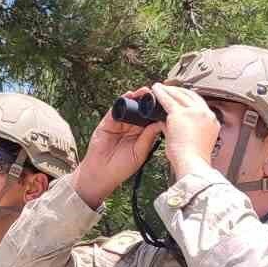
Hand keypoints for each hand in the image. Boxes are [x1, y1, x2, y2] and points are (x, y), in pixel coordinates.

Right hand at [71, 89, 162, 208]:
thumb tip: (160, 123)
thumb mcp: (140, 152)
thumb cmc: (121, 168)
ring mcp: (119, 124)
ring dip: (136, 98)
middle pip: (141, 111)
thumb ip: (148, 137)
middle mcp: (131, 128)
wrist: (102, 174)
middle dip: (147, 101)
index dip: (156, 111)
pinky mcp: (107, 123)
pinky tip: (129, 96)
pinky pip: (115, 109)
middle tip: (156, 93)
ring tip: (144, 92)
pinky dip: (122, 101)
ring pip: (129, 108)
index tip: (166, 103)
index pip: (150, 120)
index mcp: (141, 135)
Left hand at [152, 83, 219, 179]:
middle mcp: (205, 114)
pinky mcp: (180, 114)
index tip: (181, 97)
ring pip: (180, 95)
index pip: (200, 105)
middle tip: (169, 89)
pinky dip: (161, 93)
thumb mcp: (194, 141)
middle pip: (191, 96)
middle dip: (179, 91)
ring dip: (170, 89)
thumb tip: (170, 125)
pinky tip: (155, 89)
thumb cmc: (193, 158)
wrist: (193, 163)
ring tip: (161, 87)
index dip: (188, 98)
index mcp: (212, 122)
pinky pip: (168, 99)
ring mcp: (194, 112)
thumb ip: (183, 130)